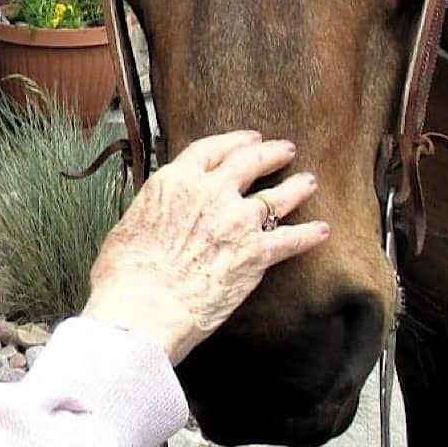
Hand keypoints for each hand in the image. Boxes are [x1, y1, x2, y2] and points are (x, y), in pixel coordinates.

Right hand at [81, 133, 325, 363]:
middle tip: (282, 150)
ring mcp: (238, 220)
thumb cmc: (125, 275)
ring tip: (308, 181)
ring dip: (296, 186)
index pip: (210, 150)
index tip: (245, 139)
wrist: (143, 307)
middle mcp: (211, 192)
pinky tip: (322, 231)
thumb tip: (156, 219)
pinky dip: (309, 235)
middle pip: (249, 161)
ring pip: (277, 196)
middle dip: (269, 153)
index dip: (232, 142)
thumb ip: (153, 213)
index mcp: (176, 181)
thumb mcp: (129, 226)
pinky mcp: (257, 253)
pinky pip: (292, 239)